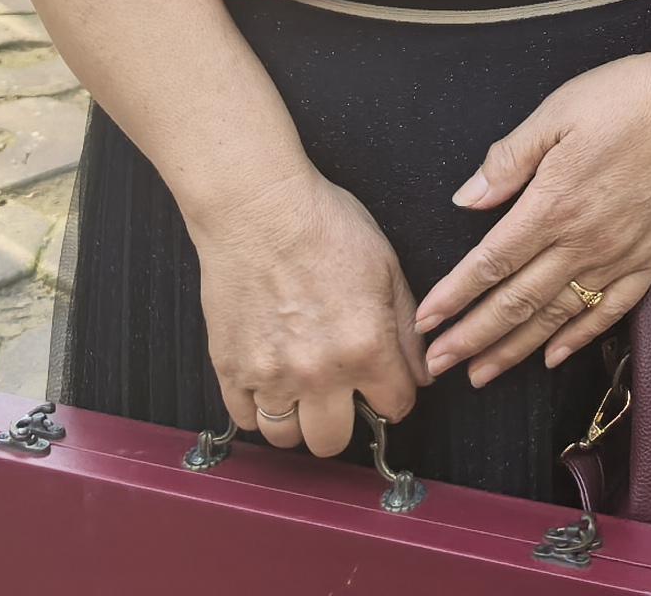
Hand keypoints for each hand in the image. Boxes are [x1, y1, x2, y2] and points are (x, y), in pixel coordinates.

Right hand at [187, 162, 424, 456]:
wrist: (258, 209)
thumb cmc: (323, 225)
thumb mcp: (387, 267)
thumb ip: (406, 326)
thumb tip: (419, 372)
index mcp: (366, 347)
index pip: (395, 407)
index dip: (393, 396)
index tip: (383, 386)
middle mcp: (319, 373)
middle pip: (333, 441)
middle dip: (343, 420)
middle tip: (339, 394)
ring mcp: (270, 376)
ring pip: (286, 438)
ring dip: (297, 420)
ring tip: (300, 390)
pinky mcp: (231, 370)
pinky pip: (246, 419)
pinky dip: (258, 408)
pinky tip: (268, 382)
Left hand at [415, 29, 650, 387]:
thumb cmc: (628, 97)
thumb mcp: (556, 113)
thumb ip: (509, 159)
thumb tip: (467, 199)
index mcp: (553, 204)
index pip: (491, 264)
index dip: (454, 297)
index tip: (425, 323)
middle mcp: (583, 241)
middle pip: (516, 302)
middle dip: (472, 337)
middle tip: (438, 366)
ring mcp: (619, 255)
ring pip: (557, 316)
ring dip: (514, 349)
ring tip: (482, 374)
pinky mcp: (650, 256)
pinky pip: (610, 311)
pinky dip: (580, 338)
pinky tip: (554, 356)